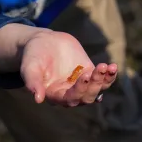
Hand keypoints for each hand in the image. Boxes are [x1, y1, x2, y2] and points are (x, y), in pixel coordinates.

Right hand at [0, 24, 117, 106]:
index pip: (70, 99)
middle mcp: (70, 93)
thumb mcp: (29, 67)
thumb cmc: (33, 56)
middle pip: (86, 97)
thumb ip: (32, 82)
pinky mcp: (90, 73)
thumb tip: (38, 99)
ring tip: (107, 67)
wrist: (44, 42)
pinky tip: (112, 67)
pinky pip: (103, 79)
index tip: (85, 75)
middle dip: (94, 85)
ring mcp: (82, 84)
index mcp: (55, 96)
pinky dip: (109, 75)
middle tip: (98, 69)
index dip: (79, 90)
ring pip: (97, 89)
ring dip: (104, 81)